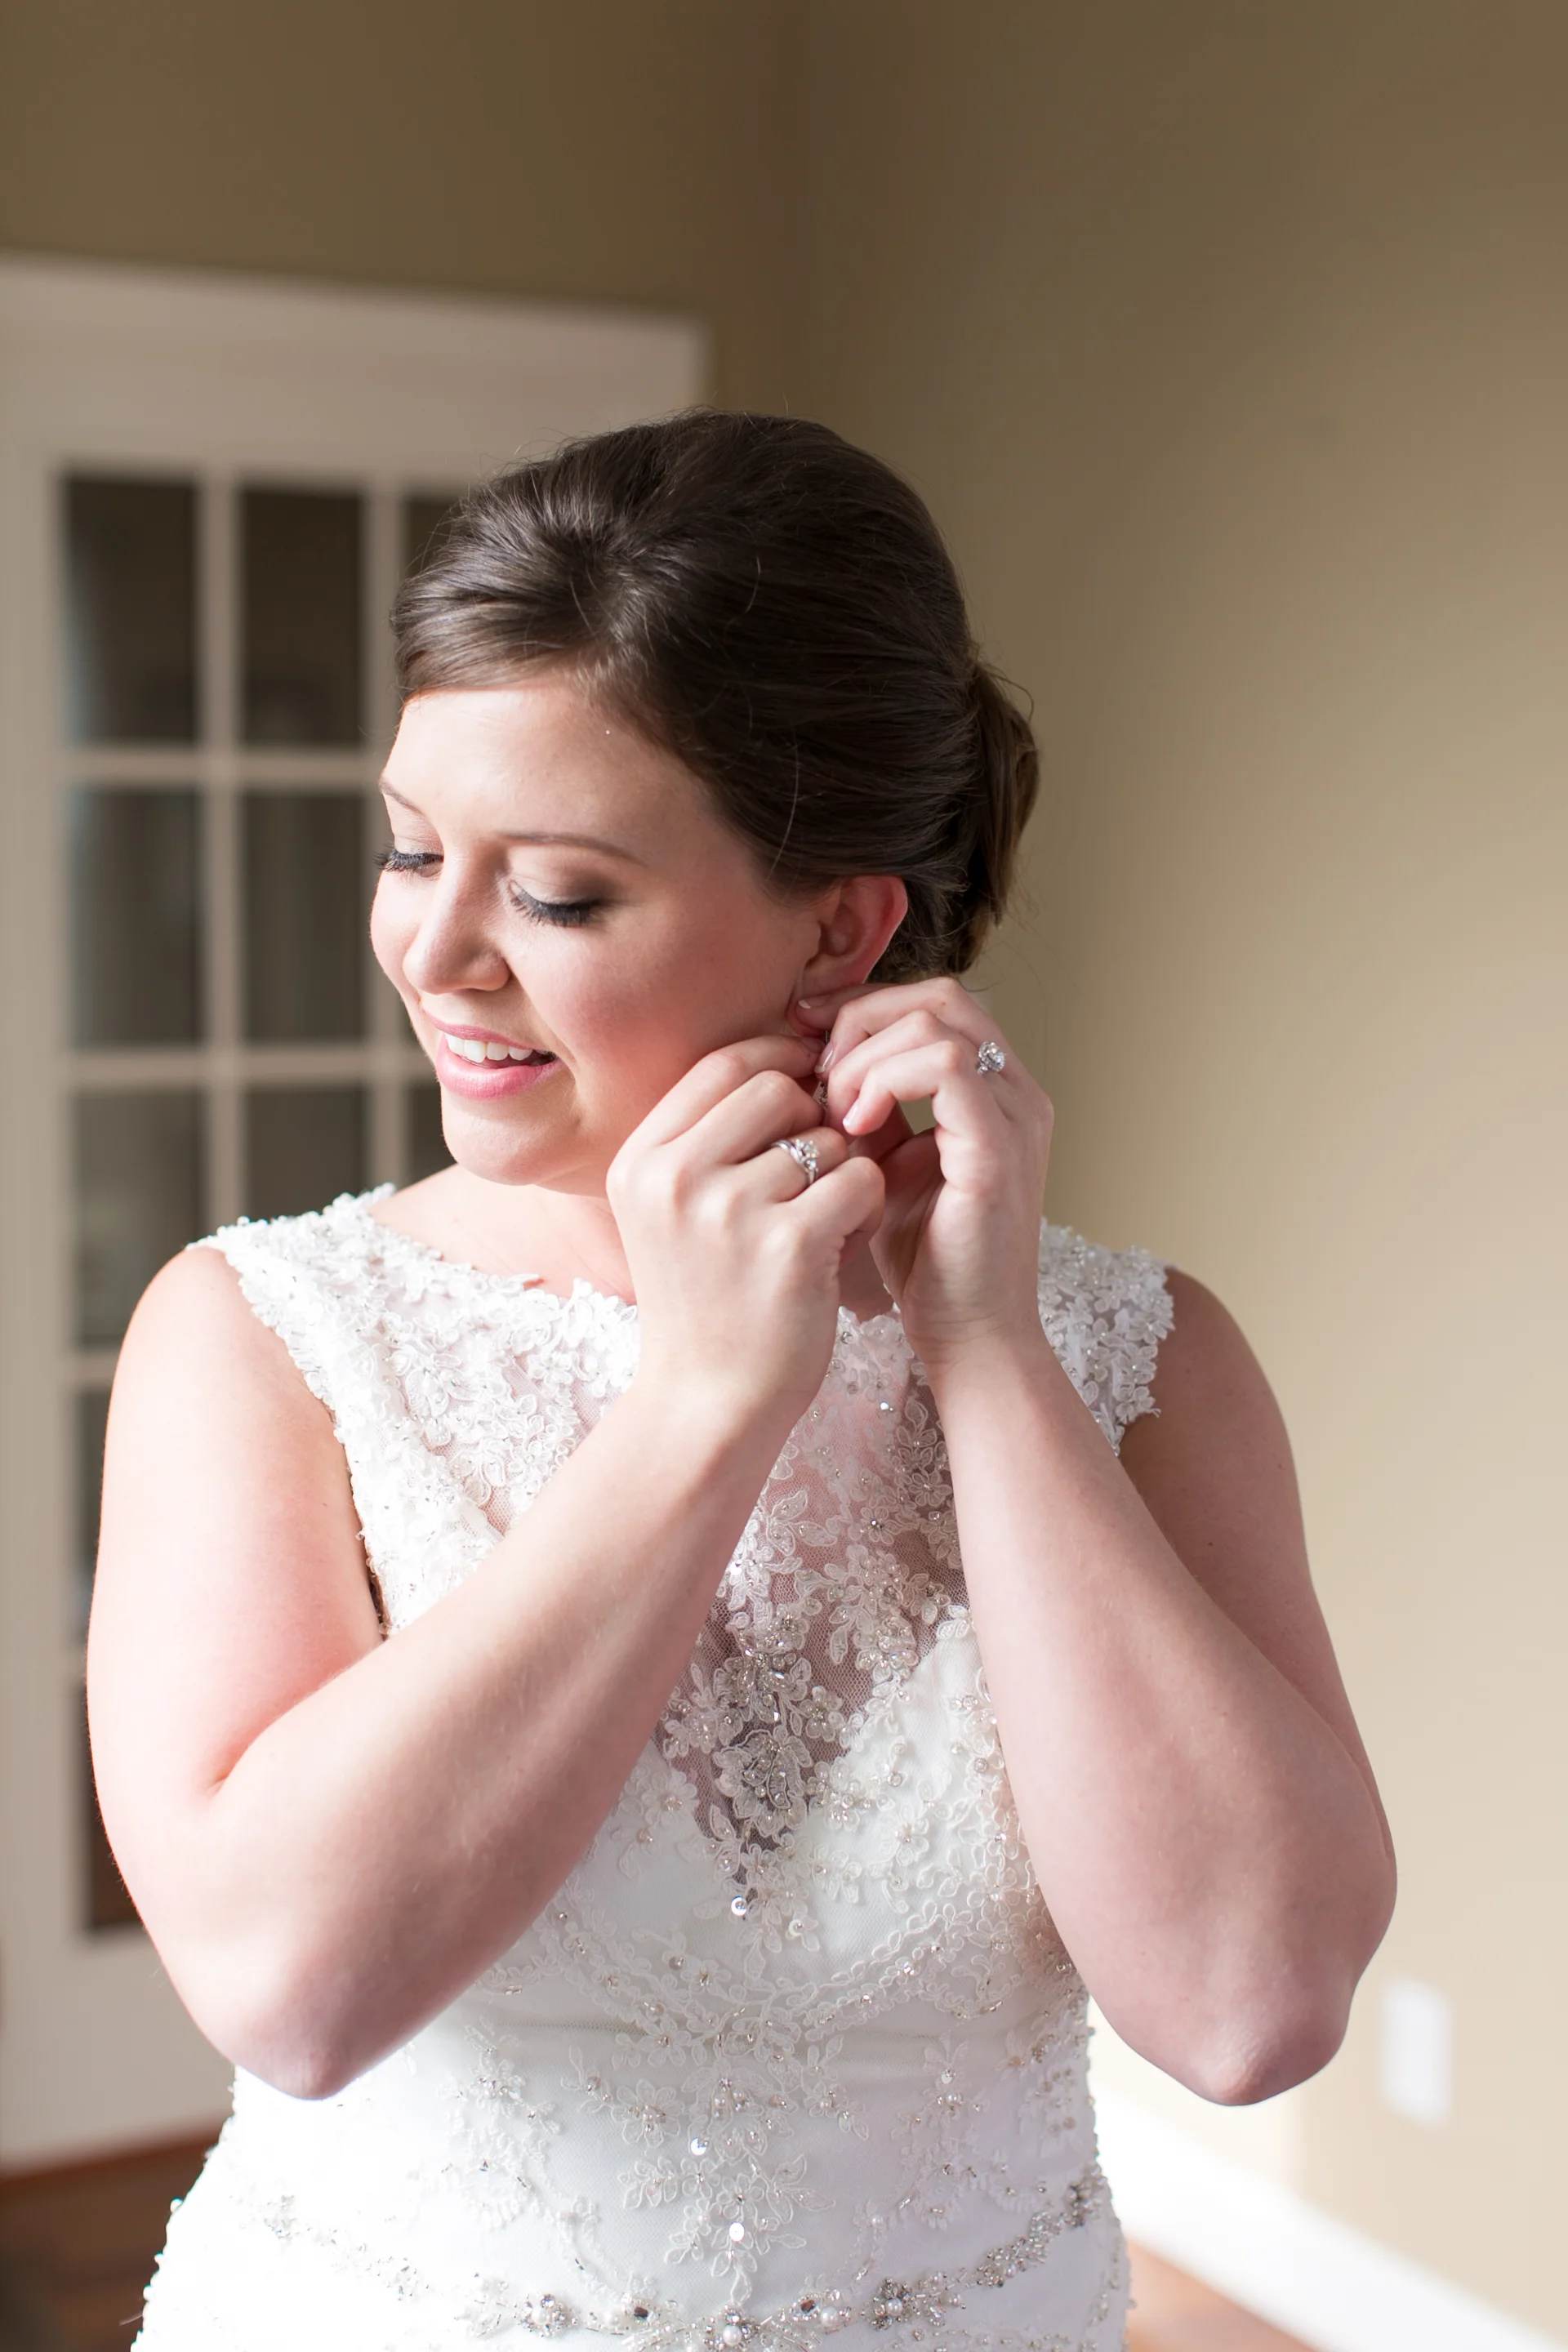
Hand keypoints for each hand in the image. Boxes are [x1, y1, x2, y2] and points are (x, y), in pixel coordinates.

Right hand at [607, 1034, 886, 1432]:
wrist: (706, 1405)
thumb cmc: (703, 1302)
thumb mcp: (671, 1214)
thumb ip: (709, 1140)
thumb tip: (789, 1061)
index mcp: (640, 1161)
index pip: (721, 1063)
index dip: (777, 1060)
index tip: (808, 1082)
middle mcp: (675, 1178)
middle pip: (775, 1089)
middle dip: (812, 1119)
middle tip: (816, 1172)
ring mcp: (730, 1211)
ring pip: (826, 1139)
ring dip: (842, 1173)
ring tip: (825, 1223)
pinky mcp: (790, 1245)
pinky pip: (859, 1181)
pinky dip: (866, 1207)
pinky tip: (845, 1243)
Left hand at [798, 978, 1052, 1369]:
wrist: (968, 1337)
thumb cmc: (924, 1264)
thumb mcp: (883, 1166)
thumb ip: (866, 1109)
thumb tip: (811, 1060)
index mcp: (993, 1094)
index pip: (931, 1003)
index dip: (862, 1009)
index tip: (804, 1043)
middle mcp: (1016, 1093)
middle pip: (939, 995)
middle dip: (861, 1019)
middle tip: (815, 1070)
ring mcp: (1015, 1116)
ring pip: (938, 1020)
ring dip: (866, 1053)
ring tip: (833, 1109)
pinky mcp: (998, 1147)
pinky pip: (944, 1066)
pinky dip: (886, 1080)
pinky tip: (852, 1126)